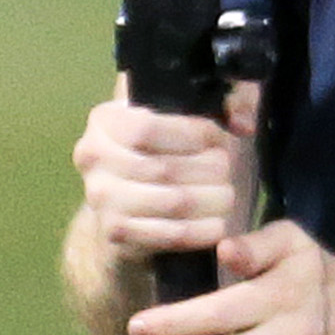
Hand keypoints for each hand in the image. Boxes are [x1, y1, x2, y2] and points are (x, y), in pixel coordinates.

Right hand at [72, 84, 255, 261]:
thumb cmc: (164, 150)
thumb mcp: (185, 115)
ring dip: (212, 200)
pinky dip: (202, 230)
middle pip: (165, 167)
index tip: (219, 138)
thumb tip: (242, 122)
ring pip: (174, 201)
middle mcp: (92, 157)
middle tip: (229, 172)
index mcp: (104, 120)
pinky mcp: (114, 232)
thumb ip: (227, 101)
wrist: (127, 204)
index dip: (194, 134)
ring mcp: (100, 197)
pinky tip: (217, 224)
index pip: (148, 128)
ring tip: (226, 195)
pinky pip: (171, 233)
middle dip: (210, 171)